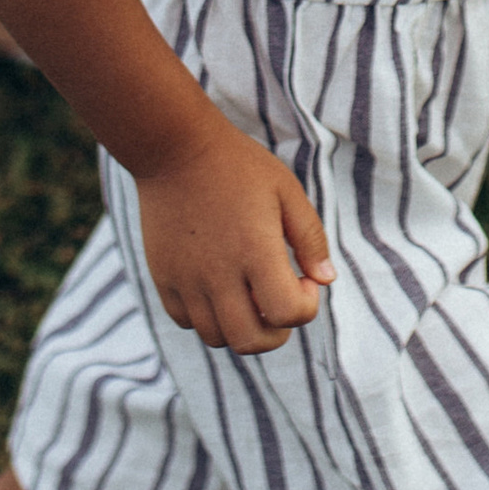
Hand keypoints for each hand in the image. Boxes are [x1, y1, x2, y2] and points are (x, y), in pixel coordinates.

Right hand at [137, 119, 336, 355]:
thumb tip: (325, 281)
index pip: (288, 314)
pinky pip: (187, 321)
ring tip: (250, 293)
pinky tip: (219, 287)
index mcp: (255, 250)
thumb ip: (310, 238)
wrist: (175, 148)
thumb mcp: (286, 191)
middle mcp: (218, 273)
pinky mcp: (163, 277)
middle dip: (277, 331)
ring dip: (242, 326)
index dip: (306, 305)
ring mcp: (186, 280)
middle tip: (280, 301)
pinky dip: (208, 317)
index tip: (303, 278)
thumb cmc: (238, 166)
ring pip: (217, 337)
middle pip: (251, 341)